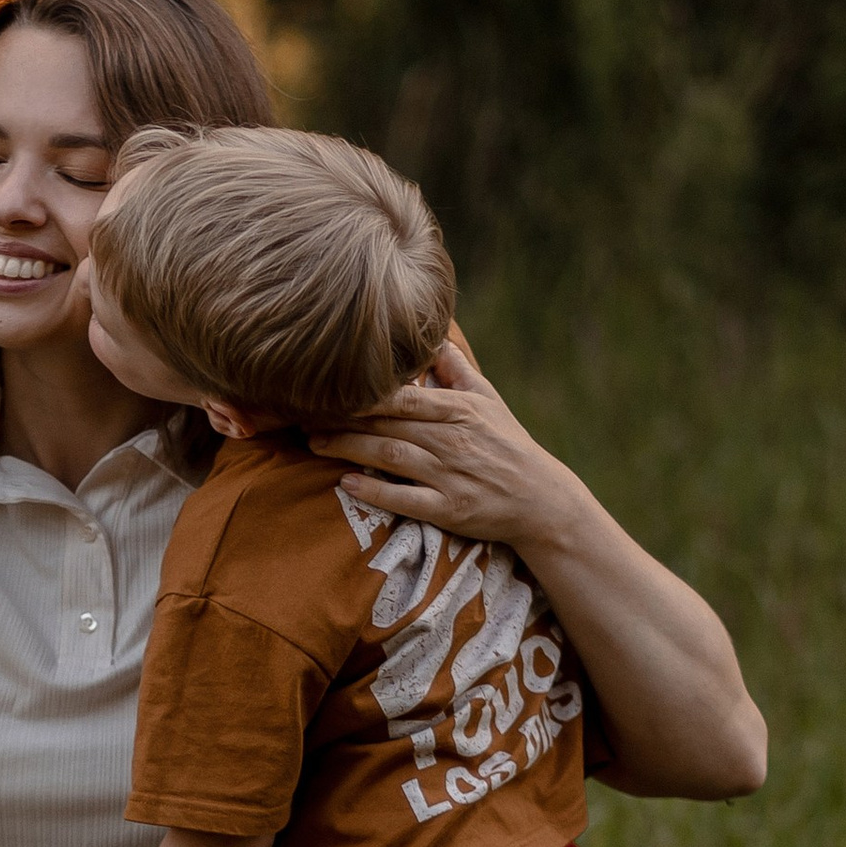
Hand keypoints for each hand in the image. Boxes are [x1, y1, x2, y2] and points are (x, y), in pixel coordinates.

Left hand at [307, 338, 575, 555]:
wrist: (541, 499)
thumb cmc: (509, 446)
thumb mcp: (490, 401)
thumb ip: (458, 370)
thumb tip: (436, 337)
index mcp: (459, 410)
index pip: (403, 395)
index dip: (363, 391)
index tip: (328, 387)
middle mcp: (452, 439)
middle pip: (388, 424)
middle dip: (343, 419)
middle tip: (304, 416)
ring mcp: (450, 476)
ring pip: (390, 456)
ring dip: (348, 449)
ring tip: (314, 444)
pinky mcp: (449, 510)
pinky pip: (405, 499)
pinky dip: (374, 491)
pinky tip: (346, 484)